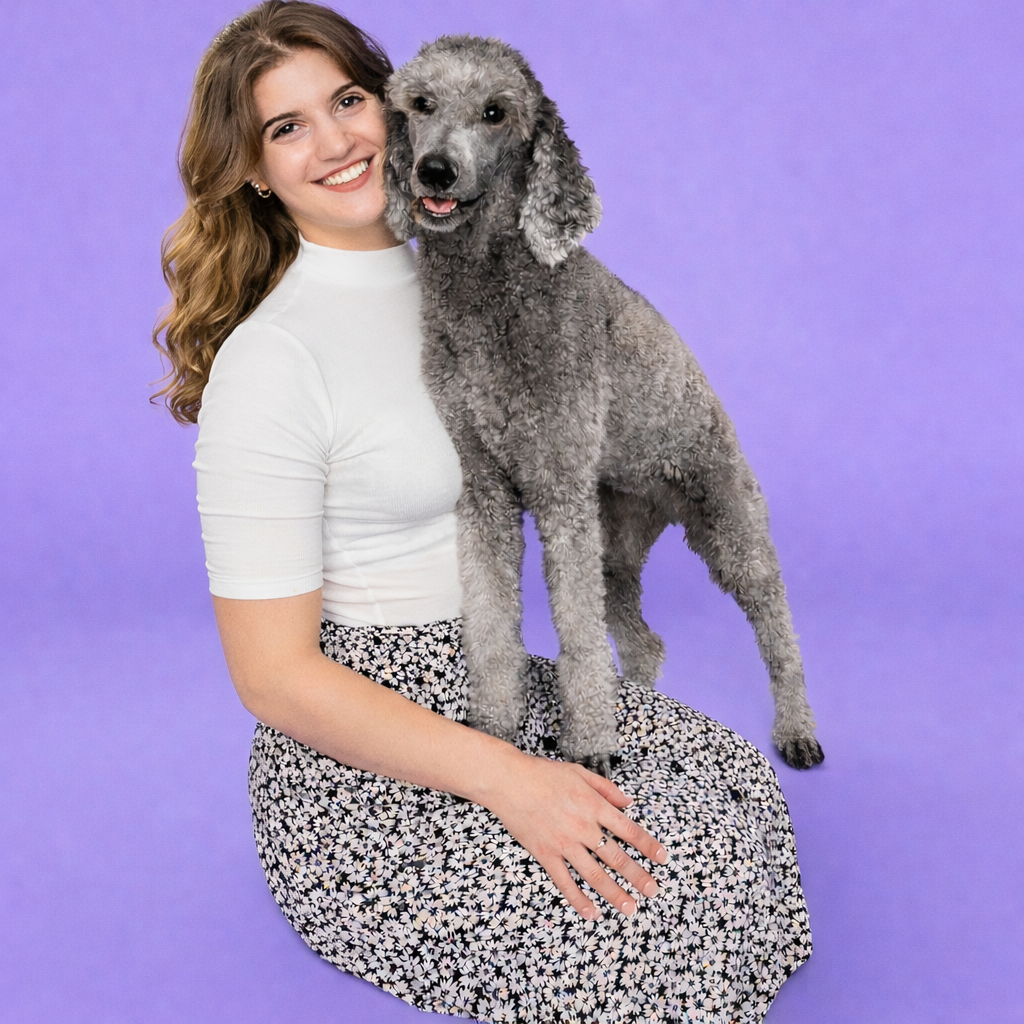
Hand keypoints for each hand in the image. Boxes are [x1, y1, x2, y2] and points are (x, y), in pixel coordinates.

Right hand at [481, 749, 667, 919]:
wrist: (509, 781)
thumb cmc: (542, 773)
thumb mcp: (580, 772)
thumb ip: (606, 788)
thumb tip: (628, 802)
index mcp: (594, 806)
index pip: (629, 830)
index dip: (648, 846)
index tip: (662, 858)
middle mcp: (583, 828)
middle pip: (617, 857)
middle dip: (638, 877)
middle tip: (652, 891)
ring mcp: (564, 844)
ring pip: (595, 875)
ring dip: (615, 894)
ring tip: (630, 908)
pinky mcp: (546, 855)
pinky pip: (565, 883)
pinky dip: (579, 900)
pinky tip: (591, 912)